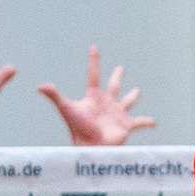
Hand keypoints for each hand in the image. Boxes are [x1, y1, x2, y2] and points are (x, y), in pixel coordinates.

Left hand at [38, 46, 154, 148]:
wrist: (90, 147)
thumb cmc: (78, 129)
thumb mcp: (67, 109)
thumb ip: (55, 97)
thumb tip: (40, 86)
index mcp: (93, 97)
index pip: (94, 75)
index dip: (94, 61)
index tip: (94, 47)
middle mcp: (106, 103)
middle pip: (113, 86)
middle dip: (117, 77)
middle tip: (120, 68)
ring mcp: (117, 114)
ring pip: (127, 102)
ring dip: (133, 97)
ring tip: (137, 91)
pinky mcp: (126, 125)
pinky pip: (140, 122)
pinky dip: (147, 122)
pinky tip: (154, 123)